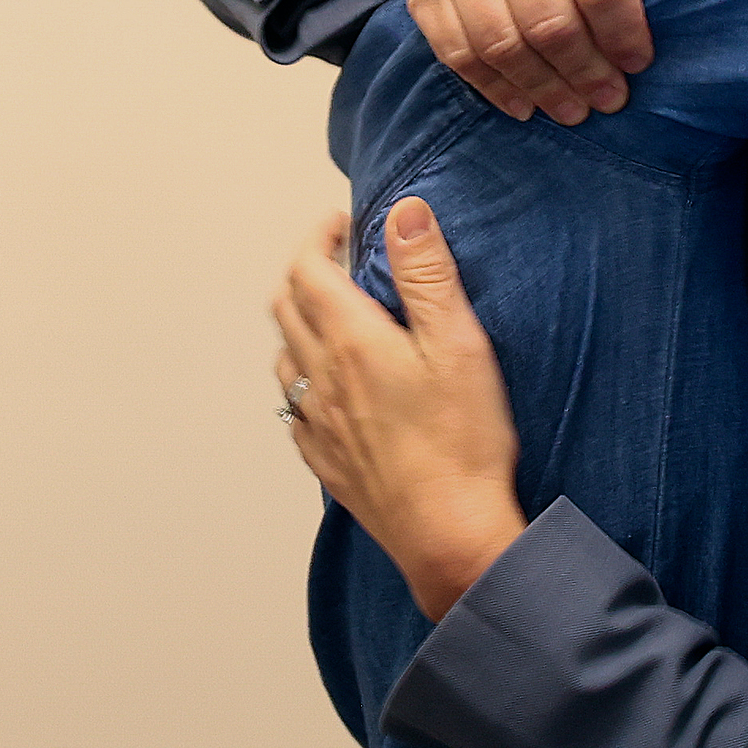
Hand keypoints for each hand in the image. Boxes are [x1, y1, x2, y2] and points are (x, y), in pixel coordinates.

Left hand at [272, 198, 524, 621]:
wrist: (447, 534)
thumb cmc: (462, 442)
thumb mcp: (459, 344)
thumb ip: (428, 275)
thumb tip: (404, 212)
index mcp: (351, 342)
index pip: (308, 268)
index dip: (320, 236)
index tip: (345, 223)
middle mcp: (321, 379)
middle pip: (285, 307)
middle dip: (306, 271)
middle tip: (340, 259)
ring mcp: (316, 424)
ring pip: (285, 357)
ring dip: (300, 323)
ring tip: (336, 317)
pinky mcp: (325, 461)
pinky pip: (294, 407)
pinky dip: (304, 377)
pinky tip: (332, 387)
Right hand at [342, 0, 675, 124]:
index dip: (622, 30)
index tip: (639, 61)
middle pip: (548, 17)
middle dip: (586, 70)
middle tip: (611, 98)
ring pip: (501, 41)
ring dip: (543, 87)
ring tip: (575, 111)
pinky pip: (456, 50)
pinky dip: (493, 87)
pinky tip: (525, 106)